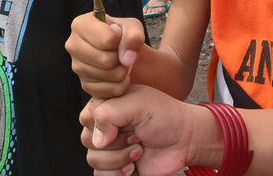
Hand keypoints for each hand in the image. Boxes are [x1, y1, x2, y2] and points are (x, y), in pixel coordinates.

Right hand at [66, 13, 145, 98]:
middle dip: (121, 58)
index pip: (108, 40)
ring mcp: (77, 67)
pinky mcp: (85, 85)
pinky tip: (118, 73)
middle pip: (106, 60)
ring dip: (122, 70)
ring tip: (120, 61)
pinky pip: (111, 90)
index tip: (119, 37)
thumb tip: (126, 59)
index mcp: (80, 24)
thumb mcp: (133, 27)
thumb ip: (133, 36)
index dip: (121, 40)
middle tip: (121, 52)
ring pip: (109, 76)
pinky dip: (122, 84)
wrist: (123, 53)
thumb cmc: (124, 36)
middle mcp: (73, 45)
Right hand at [81, 86, 207, 174]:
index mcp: (108, 105)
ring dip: (119, 159)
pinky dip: (118, 174)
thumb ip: (110, 113)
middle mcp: (106, 126)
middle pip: (87, 141)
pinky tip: (134, 166)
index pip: (86, 118)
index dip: (105, 125)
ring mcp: (110, 147)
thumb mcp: (139, 104)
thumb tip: (96, 139)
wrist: (186, 141)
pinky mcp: (115, 167)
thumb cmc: (167, 117)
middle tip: (136, 136)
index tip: (127, 123)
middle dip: (116, 143)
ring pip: (93, 160)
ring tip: (138, 150)